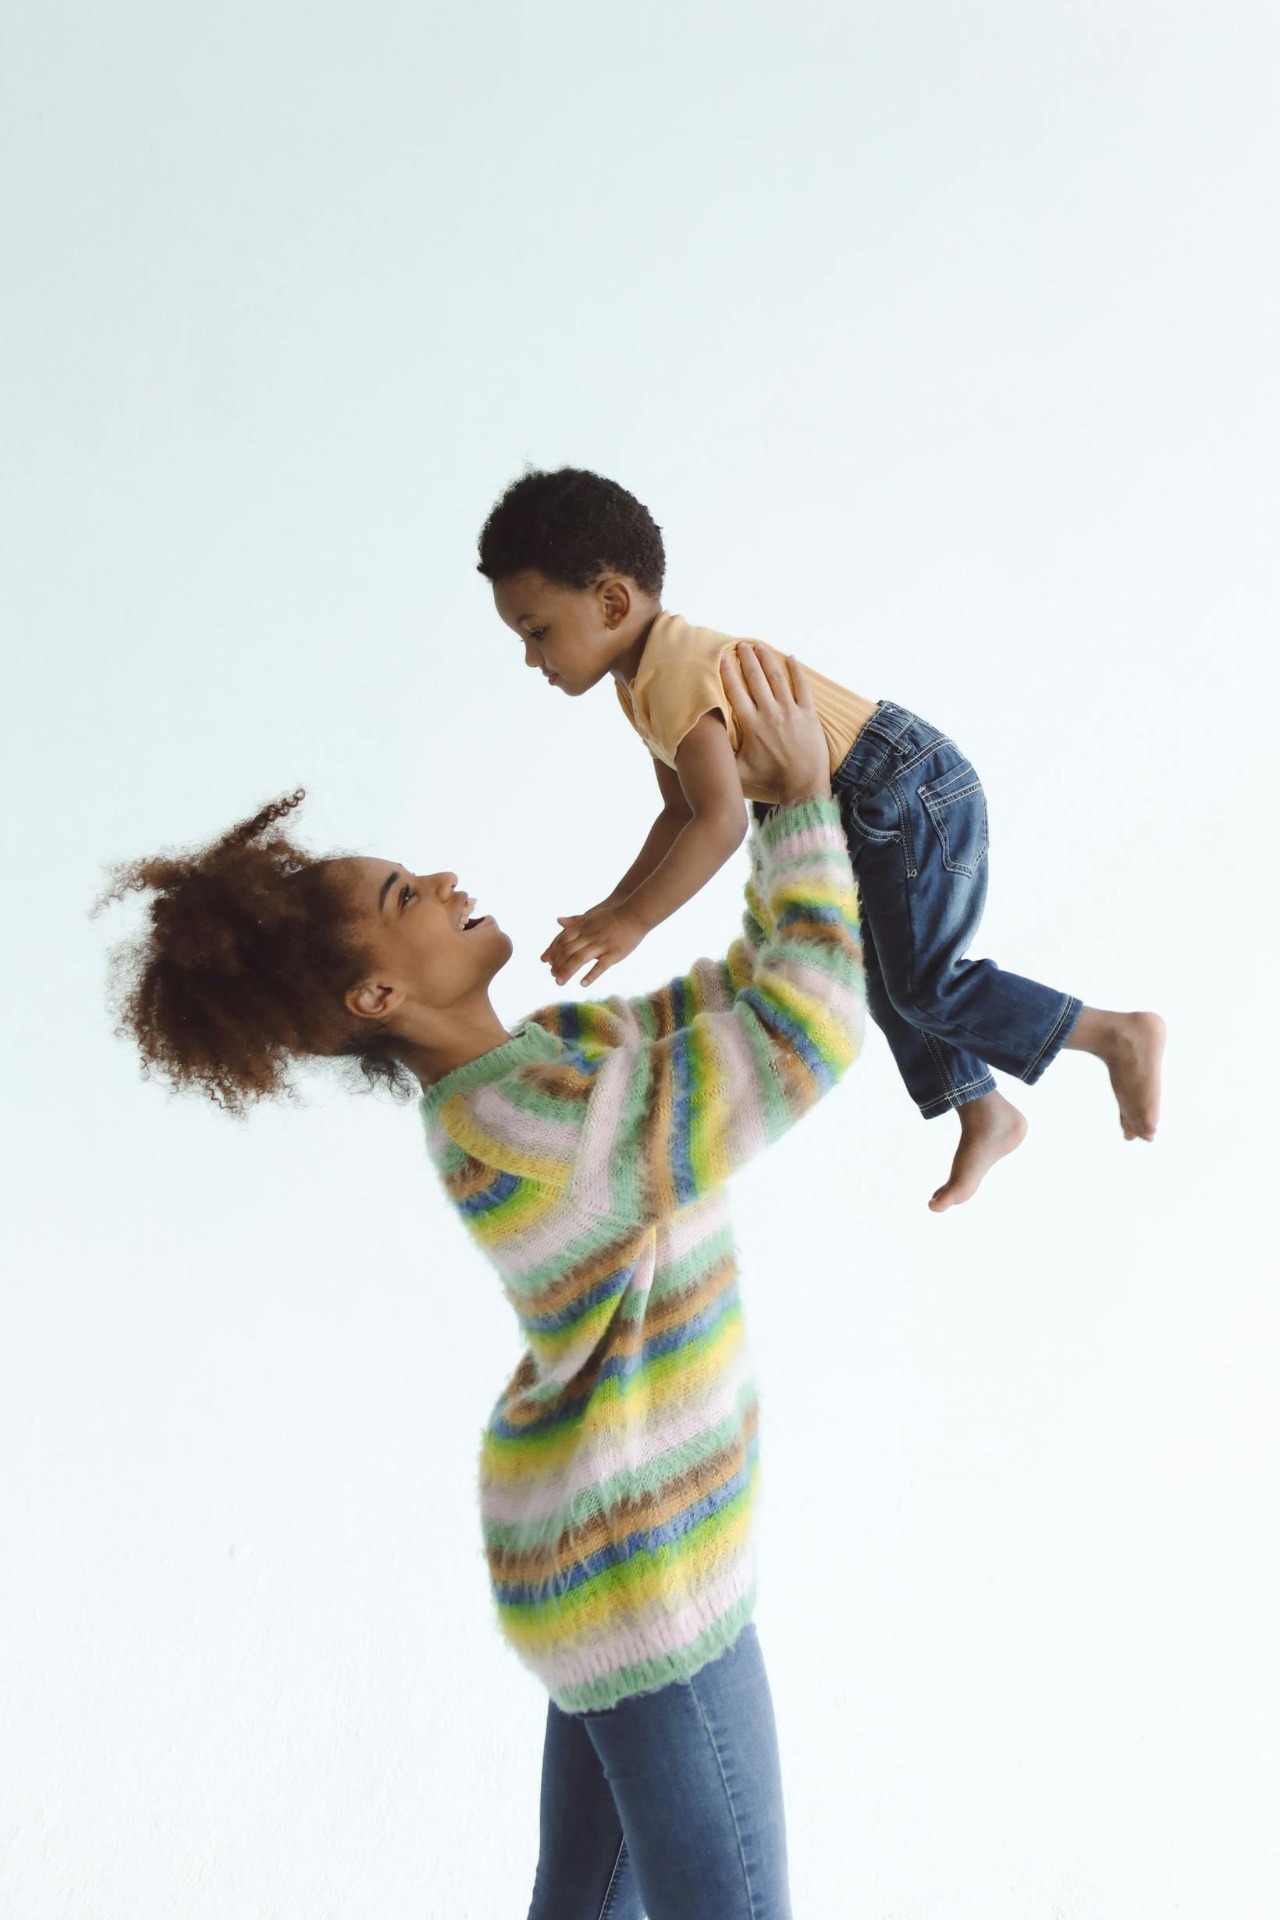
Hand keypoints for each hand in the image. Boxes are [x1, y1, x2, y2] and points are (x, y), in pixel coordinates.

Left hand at [542, 900, 648, 987]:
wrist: (634, 913)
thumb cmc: (613, 915)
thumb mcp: (591, 916)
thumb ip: (574, 921)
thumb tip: (558, 920)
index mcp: (583, 928)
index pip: (562, 940)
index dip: (553, 951)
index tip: (545, 961)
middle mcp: (589, 936)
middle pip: (567, 952)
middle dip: (557, 964)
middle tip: (552, 976)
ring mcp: (601, 945)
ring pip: (579, 959)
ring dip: (567, 972)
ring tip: (559, 982)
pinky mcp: (614, 953)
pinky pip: (600, 966)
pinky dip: (590, 975)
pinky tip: (582, 984)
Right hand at [719, 642, 830, 805]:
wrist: (803, 786)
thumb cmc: (769, 779)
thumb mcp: (739, 772)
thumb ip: (721, 756)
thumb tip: (701, 745)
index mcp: (751, 725)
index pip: (735, 692)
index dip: (727, 672)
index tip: (720, 657)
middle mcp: (770, 713)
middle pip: (756, 678)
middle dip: (747, 659)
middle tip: (741, 644)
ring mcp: (791, 712)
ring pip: (777, 678)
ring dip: (767, 660)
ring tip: (759, 647)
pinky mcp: (808, 714)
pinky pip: (803, 687)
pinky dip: (797, 671)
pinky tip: (791, 658)